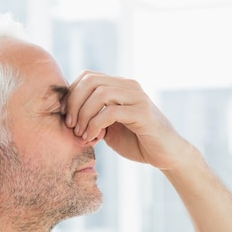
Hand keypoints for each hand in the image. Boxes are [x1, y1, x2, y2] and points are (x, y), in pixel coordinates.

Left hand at [65, 71, 189, 170]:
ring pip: (100, 93)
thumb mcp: (108, 127)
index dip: (71, 94)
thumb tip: (68, 114)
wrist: (165, 155)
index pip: (87, 76)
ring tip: (81, 134)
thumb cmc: (136, 141)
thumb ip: (92, 116)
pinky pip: (111, 112)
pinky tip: (93, 138)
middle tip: (70, 125)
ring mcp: (137, 98)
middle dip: (74, 103)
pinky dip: (95, 125)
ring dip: (84, 115)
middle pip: (90, 81)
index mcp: (120, 86)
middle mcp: (129, 86)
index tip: (66, 117)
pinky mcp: (142, 113)